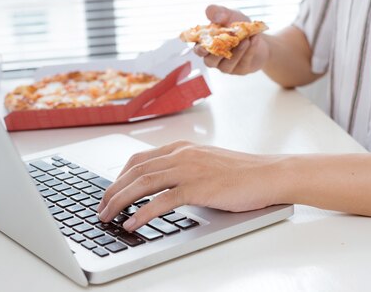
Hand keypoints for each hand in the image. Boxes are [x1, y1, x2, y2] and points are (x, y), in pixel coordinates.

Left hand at [96, 141, 284, 231]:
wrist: (269, 174)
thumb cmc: (243, 173)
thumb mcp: (207, 164)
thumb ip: (185, 169)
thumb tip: (164, 188)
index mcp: (182, 148)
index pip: (139, 159)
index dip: (119, 177)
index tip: (110, 192)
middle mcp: (181, 154)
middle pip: (135, 171)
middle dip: (112, 191)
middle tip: (101, 209)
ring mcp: (189, 169)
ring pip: (143, 183)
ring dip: (120, 201)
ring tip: (108, 217)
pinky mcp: (198, 187)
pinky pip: (162, 200)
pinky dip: (143, 212)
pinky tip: (132, 223)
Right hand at [196, 5, 269, 74]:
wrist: (257, 36)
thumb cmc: (238, 26)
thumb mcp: (230, 15)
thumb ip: (219, 12)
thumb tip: (215, 15)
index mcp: (207, 44)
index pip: (198, 50)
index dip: (200, 49)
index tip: (204, 46)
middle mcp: (214, 58)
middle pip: (210, 61)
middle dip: (218, 53)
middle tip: (226, 42)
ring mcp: (226, 66)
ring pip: (227, 64)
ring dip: (237, 51)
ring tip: (246, 39)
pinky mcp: (240, 69)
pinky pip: (243, 62)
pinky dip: (249, 50)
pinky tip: (255, 39)